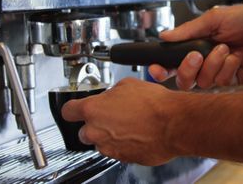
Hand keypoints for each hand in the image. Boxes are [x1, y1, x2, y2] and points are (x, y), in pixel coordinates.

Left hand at [61, 78, 178, 165]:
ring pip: (101, 143)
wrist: (173, 124)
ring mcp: (109, 147)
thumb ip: (112, 93)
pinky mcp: (122, 158)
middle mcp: (96, 131)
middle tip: (112, 116)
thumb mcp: (128, 85)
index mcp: (93, 109)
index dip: (73, 109)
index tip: (76, 109)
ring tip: (129, 125)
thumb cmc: (154, 104)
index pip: (68, 111)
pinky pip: (117, 151)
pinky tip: (137, 133)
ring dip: (110, 135)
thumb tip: (111, 96)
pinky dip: (124, 144)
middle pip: (83, 131)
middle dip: (95, 125)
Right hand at [149, 4, 242, 89]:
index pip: (173, 62)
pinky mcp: (235, 81)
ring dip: (213, 64)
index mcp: (197, 45)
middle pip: (183, 79)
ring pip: (202, 82)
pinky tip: (238, 57)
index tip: (156, 68)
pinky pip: (222, 82)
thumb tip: (164, 35)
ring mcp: (220, 72)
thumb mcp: (215, 18)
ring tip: (227, 48)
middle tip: (197, 55)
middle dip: (187, 69)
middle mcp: (206, 61)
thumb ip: (189, 30)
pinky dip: (228, 67)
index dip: (161, 68)